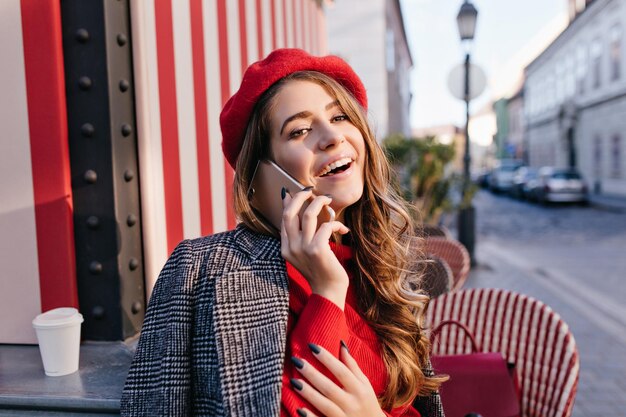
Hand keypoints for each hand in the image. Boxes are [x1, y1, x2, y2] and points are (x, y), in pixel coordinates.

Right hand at [281, 189, 349, 308]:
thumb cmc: (321, 270)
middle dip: (301, 196)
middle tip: (311, 191)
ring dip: (319, 203)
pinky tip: (342, 228)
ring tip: (327, 200)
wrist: (328, 291)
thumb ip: (302, 235)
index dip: (290, 202)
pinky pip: (326, 226)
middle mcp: (291, 247)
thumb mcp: (305, 252)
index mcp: (286, 247)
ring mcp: (303, 248)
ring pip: (308, 215)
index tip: (295, 191)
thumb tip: (304, 212)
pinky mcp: (317, 250)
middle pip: (290, 212)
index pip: (284, 218)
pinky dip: (336, 223)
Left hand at [291, 342, 385, 416]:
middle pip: (329, 387)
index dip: (327, 359)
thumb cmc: (367, 403)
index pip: (341, 371)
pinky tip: (299, 409)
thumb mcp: (365, 384)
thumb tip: (341, 345)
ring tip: (293, 381)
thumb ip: (352, 366)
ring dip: (309, 394)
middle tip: (297, 361)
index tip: (312, 346)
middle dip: (312, 374)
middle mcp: (352, 404)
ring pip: (325, 405)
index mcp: (359, 390)